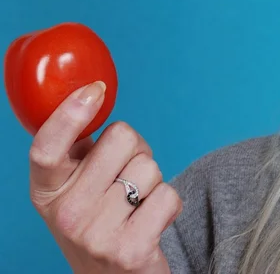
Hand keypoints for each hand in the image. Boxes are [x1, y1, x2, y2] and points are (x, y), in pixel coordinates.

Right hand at [29, 81, 182, 272]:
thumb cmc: (99, 218)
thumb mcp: (76, 185)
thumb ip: (79, 148)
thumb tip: (93, 93)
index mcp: (46, 191)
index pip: (46, 147)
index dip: (69, 114)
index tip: (94, 90)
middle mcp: (65, 214)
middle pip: (120, 138)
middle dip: (135, 147)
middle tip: (126, 171)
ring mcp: (95, 236)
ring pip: (149, 166)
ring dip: (152, 178)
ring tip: (136, 202)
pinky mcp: (130, 252)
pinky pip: (168, 195)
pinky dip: (169, 202)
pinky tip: (152, 220)